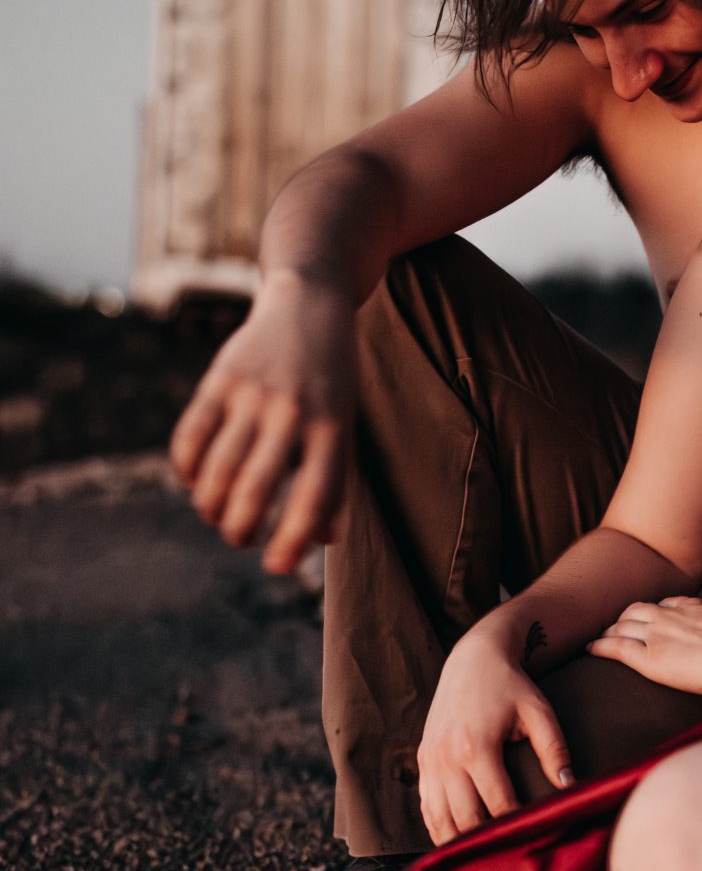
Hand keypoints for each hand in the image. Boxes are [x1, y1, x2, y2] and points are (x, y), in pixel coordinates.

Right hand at [168, 273, 354, 573]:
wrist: (309, 303)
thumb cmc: (332, 382)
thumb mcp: (346, 425)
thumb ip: (335, 481)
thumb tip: (321, 541)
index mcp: (334, 427)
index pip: (315, 496)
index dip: (293, 539)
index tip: (276, 567)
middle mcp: (294, 410)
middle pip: (254, 490)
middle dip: (240, 530)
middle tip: (242, 540)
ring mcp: (253, 393)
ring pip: (217, 471)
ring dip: (212, 509)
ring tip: (220, 518)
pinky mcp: (220, 378)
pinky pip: (190, 440)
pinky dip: (187, 472)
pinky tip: (196, 482)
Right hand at [417, 627, 574, 844]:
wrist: (472, 659)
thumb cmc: (510, 686)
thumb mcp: (538, 712)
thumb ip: (554, 749)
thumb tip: (569, 785)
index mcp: (477, 746)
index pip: (498, 804)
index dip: (517, 826)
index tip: (535, 840)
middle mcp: (447, 757)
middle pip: (465, 819)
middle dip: (487, 843)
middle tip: (510, 861)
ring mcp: (430, 761)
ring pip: (439, 819)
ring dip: (459, 843)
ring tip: (483, 860)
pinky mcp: (422, 761)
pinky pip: (426, 806)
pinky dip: (439, 828)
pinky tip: (458, 842)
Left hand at [586, 596, 701, 696]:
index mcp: (693, 606)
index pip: (663, 605)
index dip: (651, 613)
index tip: (647, 618)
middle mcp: (670, 615)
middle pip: (636, 611)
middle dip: (624, 619)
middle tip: (615, 628)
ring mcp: (658, 634)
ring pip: (623, 626)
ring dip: (610, 631)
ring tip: (600, 639)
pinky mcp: (650, 657)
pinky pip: (616, 647)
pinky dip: (600, 646)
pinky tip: (590, 649)